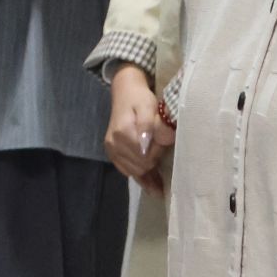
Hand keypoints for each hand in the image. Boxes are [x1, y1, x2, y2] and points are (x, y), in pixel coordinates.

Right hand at [104, 66, 170, 195]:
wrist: (125, 92)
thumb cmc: (140, 99)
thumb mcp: (148, 106)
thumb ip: (148, 124)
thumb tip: (147, 143)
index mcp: (123, 132)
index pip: (145, 156)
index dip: (158, 153)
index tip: (165, 143)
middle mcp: (113, 143)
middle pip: (140, 166)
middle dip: (154, 162)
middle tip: (163, 151)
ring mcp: (111, 149)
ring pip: (134, 171)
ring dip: (148, 173)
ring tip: (161, 176)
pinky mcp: (112, 152)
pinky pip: (127, 171)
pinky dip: (140, 177)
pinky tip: (152, 184)